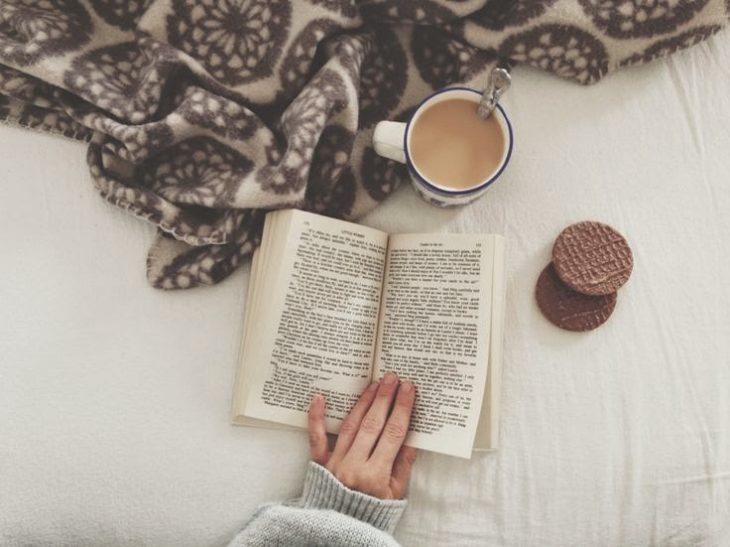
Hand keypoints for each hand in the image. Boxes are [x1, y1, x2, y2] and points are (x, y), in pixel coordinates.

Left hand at [307, 372, 416, 499]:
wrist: (341, 528)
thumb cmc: (372, 511)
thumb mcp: (395, 493)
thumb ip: (403, 464)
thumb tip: (413, 436)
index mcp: (376, 474)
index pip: (393, 433)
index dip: (402, 409)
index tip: (409, 389)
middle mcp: (354, 465)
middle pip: (373, 424)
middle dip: (385, 398)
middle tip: (393, 378)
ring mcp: (334, 462)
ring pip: (351, 425)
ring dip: (363, 401)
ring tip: (374, 384)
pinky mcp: (319, 462)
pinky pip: (316, 437)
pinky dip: (316, 417)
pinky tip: (319, 397)